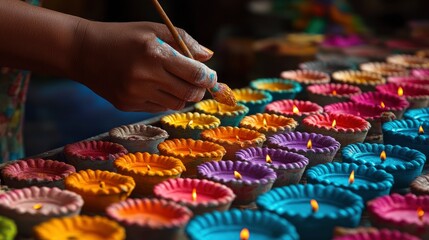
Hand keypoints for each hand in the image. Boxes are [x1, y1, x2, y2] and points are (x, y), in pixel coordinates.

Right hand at [72, 20, 216, 111]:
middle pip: (190, 93)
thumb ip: (184, 41)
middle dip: (200, 90)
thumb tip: (208, 57)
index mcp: (155, 53)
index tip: (211, 77)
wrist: (83, 51)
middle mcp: (145, 76)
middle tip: (199, 83)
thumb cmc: (123, 36)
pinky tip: (156, 87)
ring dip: (183, 96)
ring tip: (177, 84)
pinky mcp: (127, 105)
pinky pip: (158, 108)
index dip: (209, 78)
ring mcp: (135, 93)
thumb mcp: (153, 30)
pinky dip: (164, 99)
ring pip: (176, 104)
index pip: (195, 74)